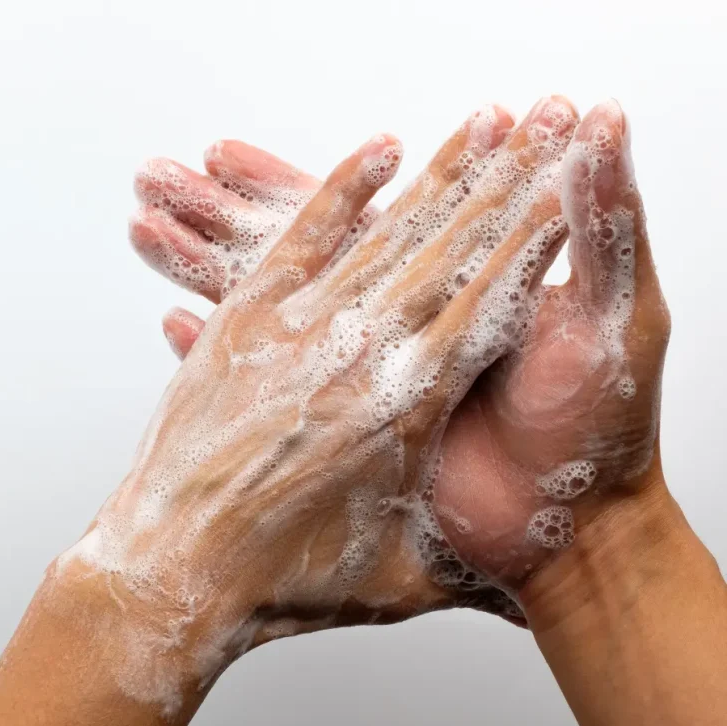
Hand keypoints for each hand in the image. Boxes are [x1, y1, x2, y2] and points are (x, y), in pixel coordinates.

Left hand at [133, 100, 669, 596]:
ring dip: (440, 177)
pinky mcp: (247, 321)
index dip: (531, 245)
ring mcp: (299, 330)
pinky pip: (301, 238)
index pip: (489, 307)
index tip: (564, 195)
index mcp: (407, 411)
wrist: (177, 571)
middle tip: (543, 134)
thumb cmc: (287, 584)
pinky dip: (340, 191)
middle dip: (504, 189)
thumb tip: (507, 554)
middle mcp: (360, 357)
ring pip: (384, 236)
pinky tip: (379, 151)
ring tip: (484, 126)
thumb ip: (461, 555)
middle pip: (449, 255)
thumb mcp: (399, 581)